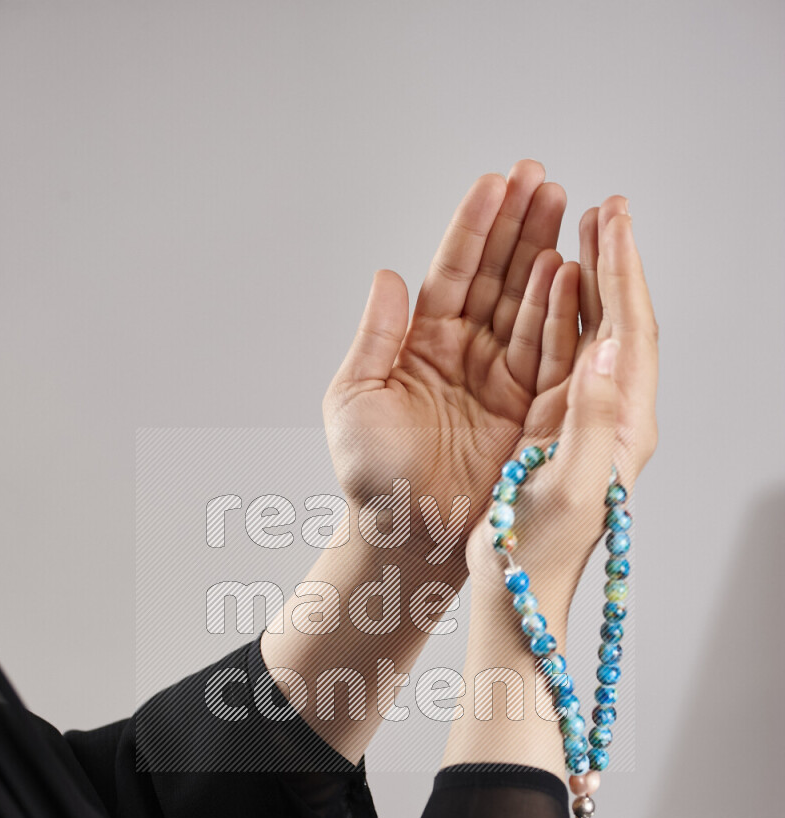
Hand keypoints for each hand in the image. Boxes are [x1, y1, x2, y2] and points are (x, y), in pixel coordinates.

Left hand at [322, 161, 575, 555]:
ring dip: (545, 254)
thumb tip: (389, 275)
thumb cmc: (371, 476)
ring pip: (528, 304)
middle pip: (498, 276)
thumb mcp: (355, 398)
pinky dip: (560, 312)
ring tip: (563, 205)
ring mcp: (501, 377)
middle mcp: (467, 352)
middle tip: (542, 176)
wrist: (406, 534)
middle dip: (519, 225)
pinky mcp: (529, 407)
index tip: (495, 181)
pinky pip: (548, 352)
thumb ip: (376, 336)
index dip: (474, 227)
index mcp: (423, 342)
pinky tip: (570, 269)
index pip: (453, 270)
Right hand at [466, 196, 658, 615]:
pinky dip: (561, 313)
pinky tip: (552, 288)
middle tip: (604, 209)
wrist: (517, 593)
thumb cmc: (537, 553)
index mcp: (623, 428)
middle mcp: (613, 417)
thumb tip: (604, 351)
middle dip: (614, 262)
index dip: (623, 272)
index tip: (611, 220)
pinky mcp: (556, 427)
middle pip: (621, 322)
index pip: (631, 333)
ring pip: (594, 333)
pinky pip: (564, 356)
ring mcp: (586, 421)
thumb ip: (591, 419)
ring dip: (590, 279)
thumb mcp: (568, 487)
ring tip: (580, 231)